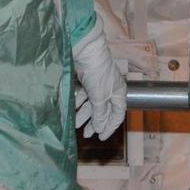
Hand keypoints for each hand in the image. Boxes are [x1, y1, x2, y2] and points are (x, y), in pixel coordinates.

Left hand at [73, 23, 126, 139]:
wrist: (86, 52)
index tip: (101, 137)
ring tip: (75, 124)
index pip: (117, 115)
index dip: (110, 127)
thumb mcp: (100, 97)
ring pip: (92, 105)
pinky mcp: (87, 81)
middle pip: (104, 111)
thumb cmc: (98, 73)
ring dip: (84, 115)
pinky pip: (84, 97)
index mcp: (118, 93)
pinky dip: (78, 104)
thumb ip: (100, 114)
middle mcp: (110, 90)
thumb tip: (100, 128)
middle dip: (95, 123)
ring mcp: (98, 85)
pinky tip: (71, 109)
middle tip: (87, 134)